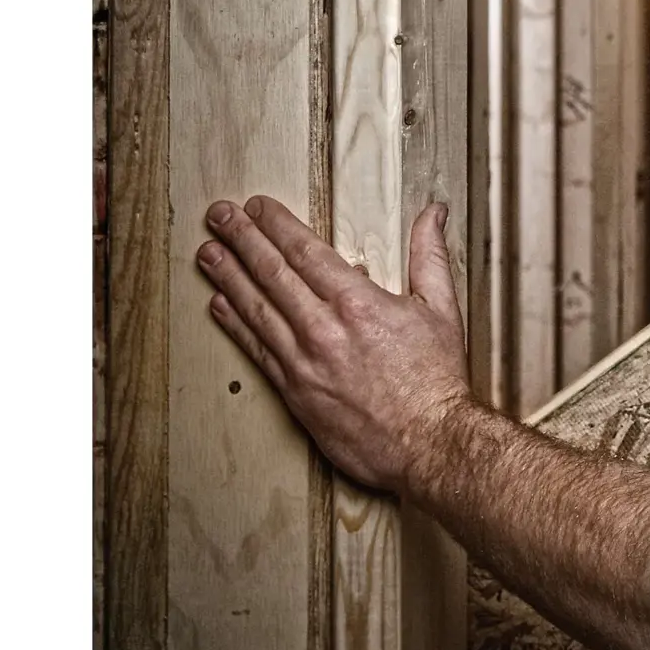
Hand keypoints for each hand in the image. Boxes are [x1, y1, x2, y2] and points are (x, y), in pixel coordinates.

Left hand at [196, 196, 470, 494]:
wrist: (428, 443)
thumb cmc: (436, 379)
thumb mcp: (441, 307)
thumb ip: (430, 255)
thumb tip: (434, 212)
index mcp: (357, 303)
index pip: (306, 251)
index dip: (276, 225)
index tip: (257, 206)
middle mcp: (323, 329)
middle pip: (272, 274)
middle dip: (242, 239)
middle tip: (218, 216)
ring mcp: (303, 362)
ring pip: (256, 310)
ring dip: (228, 278)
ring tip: (208, 253)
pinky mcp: (294, 393)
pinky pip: (257, 351)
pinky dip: (235, 325)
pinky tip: (219, 306)